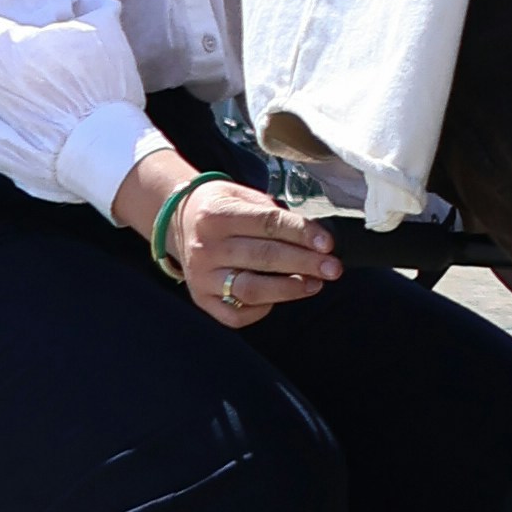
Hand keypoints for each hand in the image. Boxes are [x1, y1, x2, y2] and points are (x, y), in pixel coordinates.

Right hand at [134, 169, 339, 327]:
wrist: (178, 219)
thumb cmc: (222, 207)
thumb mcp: (243, 195)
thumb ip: (274, 214)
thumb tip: (315, 239)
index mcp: (218, 214)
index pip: (267, 224)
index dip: (301, 233)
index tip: (328, 243)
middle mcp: (207, 247)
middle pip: (264, 257)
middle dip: (305, 263)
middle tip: (333, 268)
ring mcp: (202, 277)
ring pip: (251, 289)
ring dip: (289, 289)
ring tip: (315, 284)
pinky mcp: (201, 299)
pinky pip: (235, 315)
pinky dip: (261, 310)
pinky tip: (278, 298)